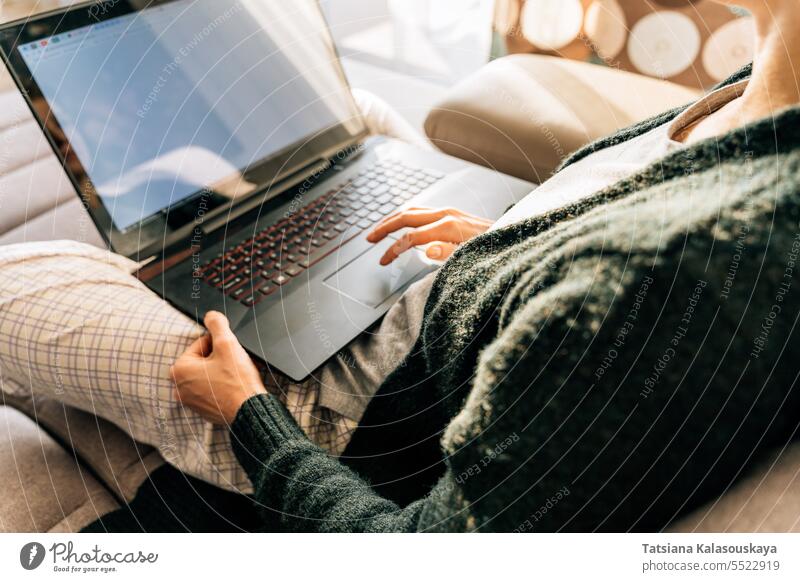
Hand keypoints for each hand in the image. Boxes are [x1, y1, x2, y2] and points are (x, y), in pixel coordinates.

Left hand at [171, 311, 266, 424]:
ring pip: (208, 374)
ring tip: (235, 377)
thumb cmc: (237, 382)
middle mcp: (179, 386)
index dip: (221, 344)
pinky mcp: (203, 410)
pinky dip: (223, 386)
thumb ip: (217, 324)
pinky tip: (234, 388)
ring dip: (222, 371)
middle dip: (220, 359)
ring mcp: (190, 400)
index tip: (231, 353)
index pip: (202, 344)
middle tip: (234, 365)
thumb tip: (212, 315)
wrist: (250, 411)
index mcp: (180, 369)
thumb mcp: (228, 344)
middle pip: (203, 360)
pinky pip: (212, 390)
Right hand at [366, 206, 493, 264]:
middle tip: (369, 239)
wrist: (514, 236)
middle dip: (384, 228)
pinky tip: (400, 222)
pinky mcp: (452, 213)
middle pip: (406, 216)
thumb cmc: (494, 250)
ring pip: (412, 210)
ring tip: (378, 230)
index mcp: (449, 226)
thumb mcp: (473, 257)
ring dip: (392, 219)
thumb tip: (427, 250)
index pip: (411, 237)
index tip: (383, 260)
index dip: (393, 249)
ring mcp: (449, 211)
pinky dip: (405, 215)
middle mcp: (446, 214)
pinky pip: (422, 210)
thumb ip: (449, 254)